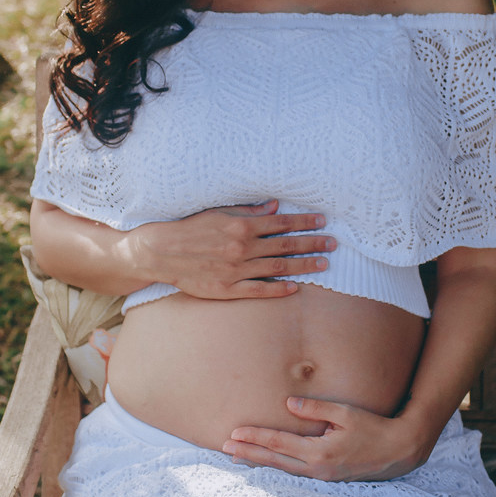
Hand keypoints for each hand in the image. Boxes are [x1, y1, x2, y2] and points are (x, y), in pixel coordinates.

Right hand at [134, 201, 336, 300]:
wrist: (162, 252)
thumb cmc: (191, 229)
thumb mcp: (219, 212)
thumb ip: (249, 211)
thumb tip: (275, 207)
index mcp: (242, 226)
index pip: (282, 224)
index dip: (305, 223)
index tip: (322, 223)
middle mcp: (243, 247)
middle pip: (286, 245)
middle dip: (312, 244)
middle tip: (333, 244)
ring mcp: (237, 270)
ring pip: (278, 267)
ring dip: (303, 265)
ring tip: (323, 264)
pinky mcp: (228, 289)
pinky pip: (258, 289)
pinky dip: (278, 289)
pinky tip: (294, 288)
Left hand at [222, 396, 439, 481]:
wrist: (399, 452)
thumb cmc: (374, 428)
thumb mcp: (346, 413)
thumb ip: (316, 408)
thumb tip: (288, 403)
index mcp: (320, 452)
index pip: (280, 443)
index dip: (256, 436)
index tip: (234, 432)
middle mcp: (317, 469)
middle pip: (274, 461)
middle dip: (248, 453)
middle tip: (224, 447)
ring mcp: (322, 477)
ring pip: (282, 470)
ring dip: (259, 462)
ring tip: (236, 457)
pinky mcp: (326, 478)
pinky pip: (294, 473)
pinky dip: (276, 468)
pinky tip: (266, 464)